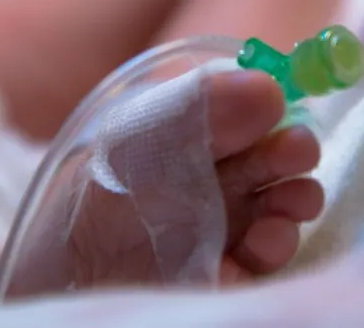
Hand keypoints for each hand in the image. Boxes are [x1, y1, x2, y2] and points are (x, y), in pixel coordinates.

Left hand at [0, 70, 322, 295]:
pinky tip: (259, 246)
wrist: (65, 271)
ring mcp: (230, 229)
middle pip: (279, 161)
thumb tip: (271, 89)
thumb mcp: (141, 137)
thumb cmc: (102, 194)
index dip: (280, 112)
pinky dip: (271, 253)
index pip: (260, 115)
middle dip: (296, 155)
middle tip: (298, 154)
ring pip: (283, 211)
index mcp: (206, 139)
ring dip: (294, 205)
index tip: (287, 112)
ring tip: (283, 210)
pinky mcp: (229, 273)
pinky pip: (265, 262)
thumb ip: (201, 108)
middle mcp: (224, 181)